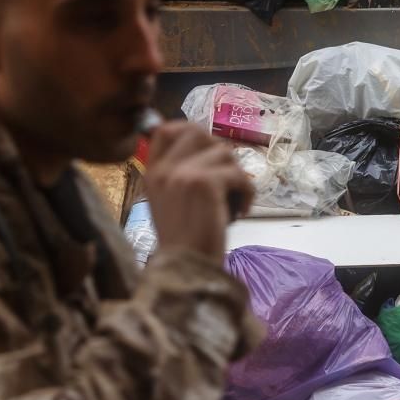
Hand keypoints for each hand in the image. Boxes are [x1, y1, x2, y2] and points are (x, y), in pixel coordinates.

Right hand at [144, 120, 252, 259]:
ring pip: (223, 152)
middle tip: (226, 177)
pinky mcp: (205, 183)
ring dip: (236, 176)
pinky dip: (247, 192)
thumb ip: (178, 175)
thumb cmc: (183, 241)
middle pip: (197, 131)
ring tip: (234, 201)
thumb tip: (210, 148)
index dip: (188, 132)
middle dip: (219, 151)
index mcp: (152, 173)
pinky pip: (238, 174)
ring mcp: (183, 173)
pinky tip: (241, 211)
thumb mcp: (168, 202)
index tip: (205, 152)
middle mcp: (164, 169)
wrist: (186, 269)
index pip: (165, 130)